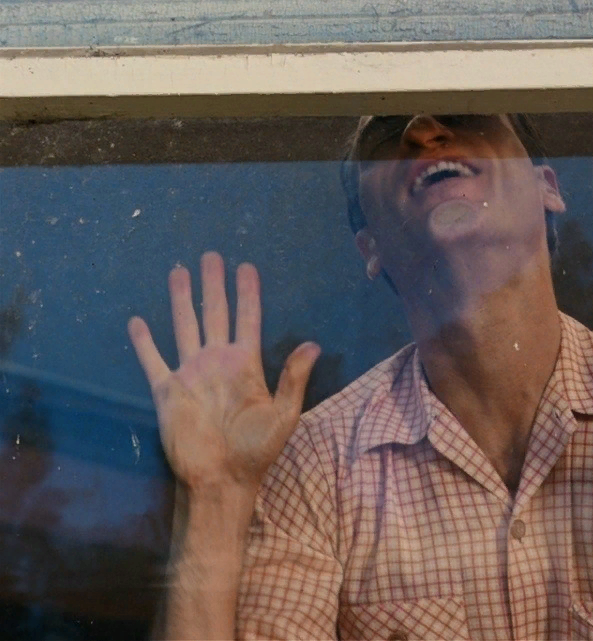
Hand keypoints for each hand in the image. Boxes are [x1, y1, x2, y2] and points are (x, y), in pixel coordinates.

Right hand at [127, 252, 319, 491]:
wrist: (221, 479)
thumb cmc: (256, 450)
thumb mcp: (283, 414)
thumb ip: (293, 378)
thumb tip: (314, 343)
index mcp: (246, 365)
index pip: (248, 319)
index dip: (248, 293)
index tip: (247, 266)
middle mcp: (218, 362)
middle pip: (215, 313)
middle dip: (213, 284)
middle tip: (210, 255)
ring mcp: (191, 373)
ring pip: (185, 326)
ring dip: (181, 299)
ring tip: (177, 270)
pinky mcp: (167, 390)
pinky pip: (153, 360)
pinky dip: (144, 342)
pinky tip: (137, 321)